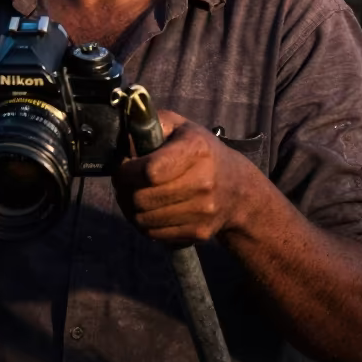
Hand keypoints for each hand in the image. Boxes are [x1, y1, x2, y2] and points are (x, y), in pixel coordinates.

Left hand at [112, 111, 256, 246]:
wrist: (237, 188)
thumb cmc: (200, 151)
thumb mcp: (179, 127)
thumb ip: (149, 126)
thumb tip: (124, 144)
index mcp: (196, 149)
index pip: (149, 171)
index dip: (127, 170)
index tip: (124, 165)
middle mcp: (203, 182)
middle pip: (142, 198)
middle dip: (124, 190)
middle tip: (125, 182)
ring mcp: (203, 211)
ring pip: (144, 220)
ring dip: (130, 209)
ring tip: (134, 196)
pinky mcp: (199, 232)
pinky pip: (154, 234)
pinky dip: (144, 224)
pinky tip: (148, 210)